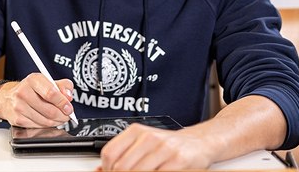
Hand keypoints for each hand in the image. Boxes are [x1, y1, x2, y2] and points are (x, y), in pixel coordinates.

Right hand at [0, 73, 74, 127]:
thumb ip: (63, 86)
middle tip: (66, 115)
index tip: (69, 108)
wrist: (7, 98)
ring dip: (56, 121)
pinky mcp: (17, 120)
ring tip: (57, 117)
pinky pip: (38, 127)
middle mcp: (23, 92)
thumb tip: (69, 96)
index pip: (51, 93)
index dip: (63, 102)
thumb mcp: (47, 81)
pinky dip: (46, 125)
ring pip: (46, 121)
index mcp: (33, 80)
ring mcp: (19, 107)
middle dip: (62, 115)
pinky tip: (46, 119)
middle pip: (50, 110)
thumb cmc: (31, 89)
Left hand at [99, 123, 213, 170]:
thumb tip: (100, 169)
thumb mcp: (142, 143)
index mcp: (135, 131)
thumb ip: (122, 154)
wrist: (197, 143)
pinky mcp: (178, 161)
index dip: (107, 169)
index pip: (110, 153)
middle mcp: (148, 137)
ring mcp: (164, 149)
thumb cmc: (167, 144)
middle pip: (122, 167)